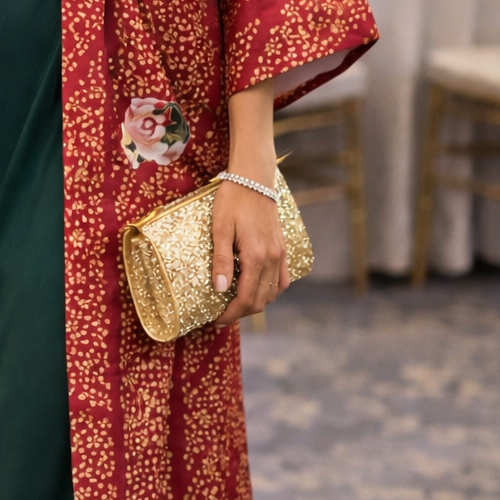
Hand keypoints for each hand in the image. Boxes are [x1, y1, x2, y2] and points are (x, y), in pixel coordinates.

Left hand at [211, 180, 289, 326]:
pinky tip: (258, 289)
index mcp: (255, 256)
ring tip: (236, 304)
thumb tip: (219, 289)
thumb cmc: (233, 199)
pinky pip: (282, 279)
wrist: (254, 178)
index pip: (245, 298)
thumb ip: (221, 259)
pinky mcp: (282, 247)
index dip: (231, 314)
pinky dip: (271, 291)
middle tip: (223, 316)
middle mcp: (272, 259)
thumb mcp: (220, 228)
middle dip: (241, 312)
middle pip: (260, 300)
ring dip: (256, 303)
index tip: (217, 320)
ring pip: (272, 293)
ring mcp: (280, 254)